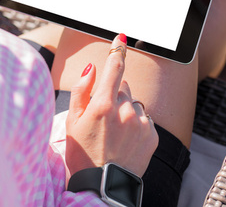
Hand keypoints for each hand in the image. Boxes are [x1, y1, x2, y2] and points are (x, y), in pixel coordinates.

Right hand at [65, 34, 158, 177]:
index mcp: (103, 104)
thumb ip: (82, 90)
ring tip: (114, 133)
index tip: (121, 38)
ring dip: (126, 111)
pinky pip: (146, 120)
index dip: (118, 49)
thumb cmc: (82, 154)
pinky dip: (137, 125)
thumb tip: (93, 67)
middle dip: (114, 95)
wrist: (101, 188)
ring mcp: (141, 123)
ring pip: (135, 103)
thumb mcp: (72, 121)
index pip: (114, 67)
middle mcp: (125, 110)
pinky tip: (126, 140)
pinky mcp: (153, 135)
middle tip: (103, 118)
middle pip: (123, 88)